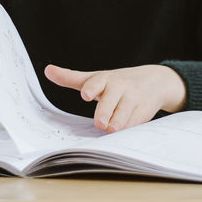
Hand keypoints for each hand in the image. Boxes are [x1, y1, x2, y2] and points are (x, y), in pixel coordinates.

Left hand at [45, 64, 186, 132]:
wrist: (154, 81)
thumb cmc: (116, 83)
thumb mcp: (96, 78)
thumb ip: (71, 77)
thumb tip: (47, 70)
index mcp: (105, 78)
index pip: (96, 81)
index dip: (92, 88)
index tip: (86, 94)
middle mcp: (120, 86)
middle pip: (111, 100)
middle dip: (105, 112)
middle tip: (100, 123)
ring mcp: (134, 98)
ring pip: (124, 112)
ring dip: (118, 121)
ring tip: (111, 129)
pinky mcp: (144, 110)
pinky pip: (136, 120)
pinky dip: (129, 126)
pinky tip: (124, 130)